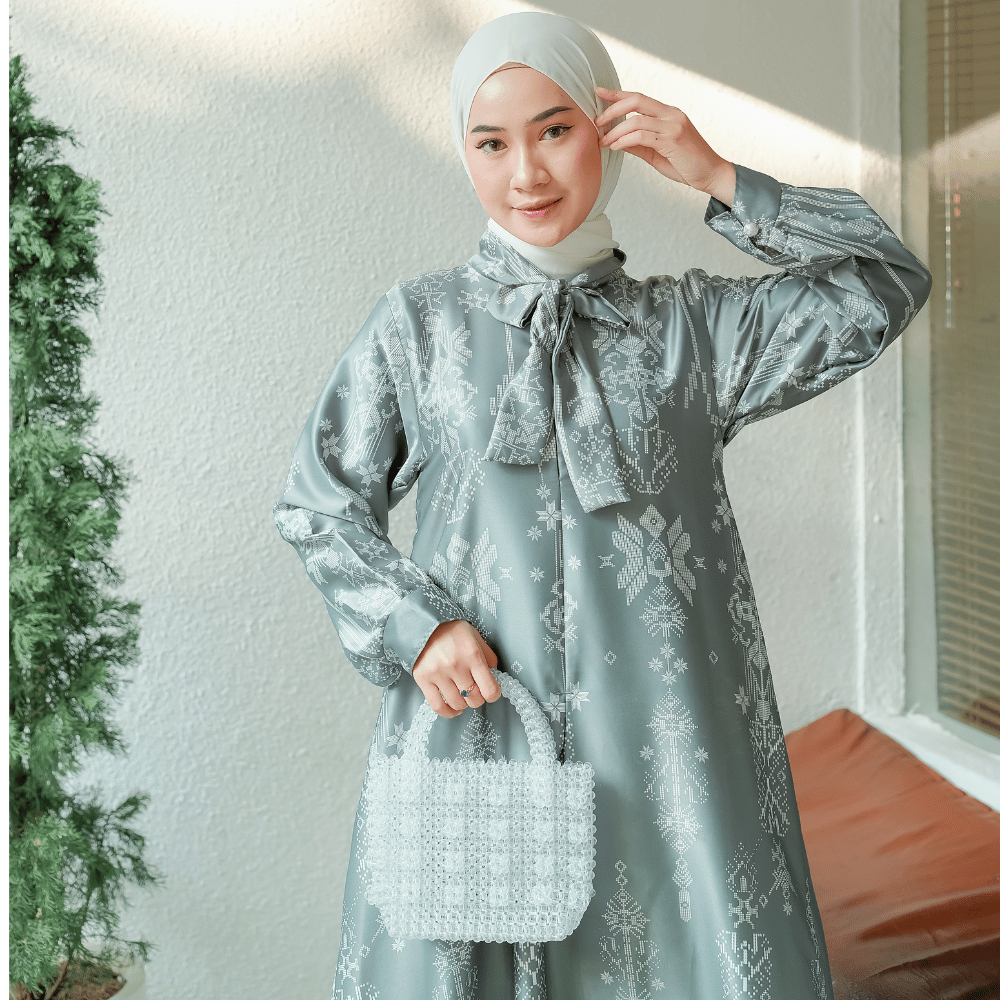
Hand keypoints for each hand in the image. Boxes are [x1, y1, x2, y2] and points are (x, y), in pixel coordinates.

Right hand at [411, 619, 501, 717]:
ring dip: (464, 704)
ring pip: (457, 704)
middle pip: (474, 699)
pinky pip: (437, 706)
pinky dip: (448, 712)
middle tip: (476, 691)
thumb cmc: (453, 631)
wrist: (424, 623)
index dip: (494, 694)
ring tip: (463, 695)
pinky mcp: (423, 679)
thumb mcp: (476, 637)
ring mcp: (438, 673)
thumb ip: (488, 657)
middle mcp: (455, 665)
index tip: (491, 692)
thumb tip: (494, 678)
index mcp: (471, 654)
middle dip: (478, 698)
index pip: (490, 689)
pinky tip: (453, 708)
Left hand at [594, 86, 735, 207]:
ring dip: (615, 131)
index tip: (599, 92)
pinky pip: (642, 136)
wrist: (711, 175)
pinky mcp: (672, 140)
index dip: (617, 93)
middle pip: (636, 100)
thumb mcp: (657, 153)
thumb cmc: (686, 165)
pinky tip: (615, 147)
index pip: (639, 97)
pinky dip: (624, 141)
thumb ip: (638, 144)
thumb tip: (616, 140)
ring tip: (603, 141)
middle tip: (597, 122)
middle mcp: (671, 114)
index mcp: (668, 113)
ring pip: (636, 120)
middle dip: (612, 109)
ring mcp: (673, 125)